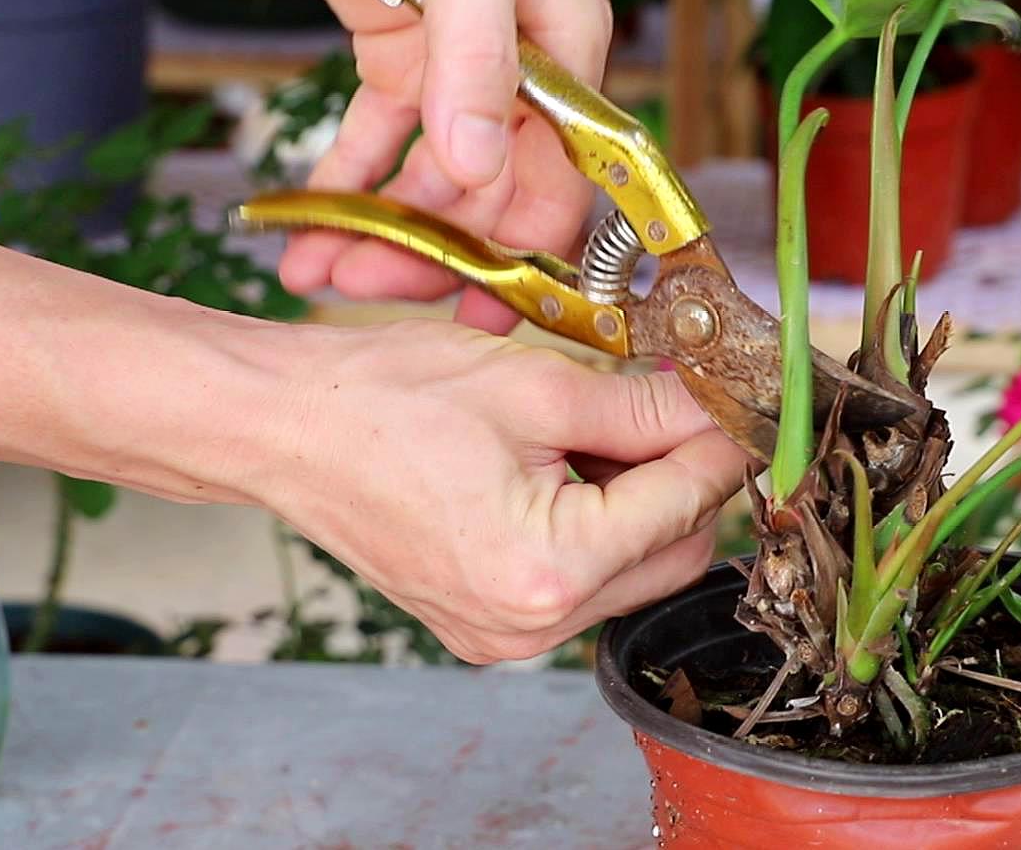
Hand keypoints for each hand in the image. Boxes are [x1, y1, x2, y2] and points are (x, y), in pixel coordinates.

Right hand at [209, 319, 749, 663]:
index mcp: (548, 568)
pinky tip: (558, 467)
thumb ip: (644, 404)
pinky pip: (576, 583)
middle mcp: (529, 624)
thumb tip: (718, 405)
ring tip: (593, 430)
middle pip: (671, 553)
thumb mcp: (535, 385)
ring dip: (636, 502)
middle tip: (666, 401)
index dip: (719, 440)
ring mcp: (504, 636)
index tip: (738, 397)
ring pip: (628, 572)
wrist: (282, 427)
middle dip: (680, 475)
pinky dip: (589, 527)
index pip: (685, 503)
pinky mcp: (484, 627)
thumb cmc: (382, 399)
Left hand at [267, 0, 611, 334]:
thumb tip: (479, 171)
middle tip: (363, 289)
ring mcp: (459, 77)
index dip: (529, 253)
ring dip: (381, 234)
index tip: (477, 310)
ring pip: (432, 188)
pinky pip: (377, 151)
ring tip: (315, 271)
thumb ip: (476, 57)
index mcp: (568, 51)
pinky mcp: (400, 70)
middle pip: (494, 200)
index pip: (567, 179)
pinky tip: (304, 234)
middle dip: (436, 255)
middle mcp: (522, 77)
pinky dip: (344, 193)